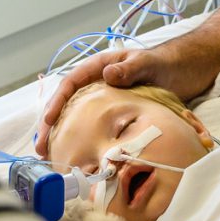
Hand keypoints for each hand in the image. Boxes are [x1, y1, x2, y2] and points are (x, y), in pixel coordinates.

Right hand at [35, 48, 162, 155]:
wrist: (178, 74)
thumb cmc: (158, 64)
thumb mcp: (144, 63)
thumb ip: (128, 68)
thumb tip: (107, 74)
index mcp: (97, 69)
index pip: (70, 84)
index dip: (57, 101)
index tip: (49, 119)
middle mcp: (94, 85)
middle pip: (65, 105)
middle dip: (50, 126)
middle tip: (41, 147)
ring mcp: (100, 102)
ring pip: (74, 118)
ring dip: (60, 136)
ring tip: (49, 157)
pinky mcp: (110, 117)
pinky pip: (90, 128)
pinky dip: (80, 141)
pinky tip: (74, 157)